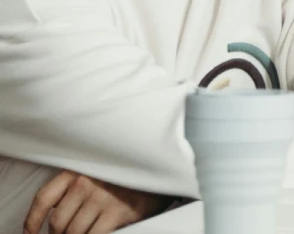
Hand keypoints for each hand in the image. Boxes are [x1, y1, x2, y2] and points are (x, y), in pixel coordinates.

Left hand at [23, 171, 168, 233]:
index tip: (30, 233)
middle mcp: (85, 184)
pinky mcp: (118, 213)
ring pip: (74, 231)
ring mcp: (101, 199)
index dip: (32, 221)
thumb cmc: (132, 169)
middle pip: (58, 221)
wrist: (164, 165)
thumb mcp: (100, 168)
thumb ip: (78, 183)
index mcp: (77, 171)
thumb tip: (59, 211)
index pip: (44, 199)